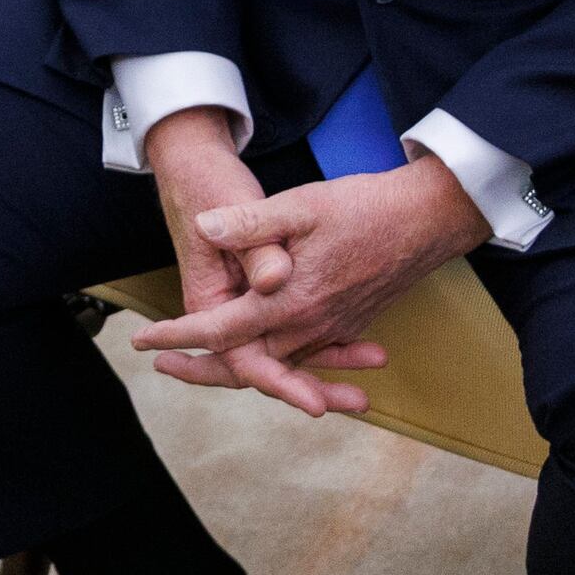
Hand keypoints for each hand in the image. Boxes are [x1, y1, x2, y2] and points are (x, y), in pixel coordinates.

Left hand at [129, 136, 478, 417]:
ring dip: (239, 369)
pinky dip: (278, 362)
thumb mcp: (302, 205)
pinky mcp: (348, 325)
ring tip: (201, 363)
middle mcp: (310, 326)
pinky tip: (261, 349)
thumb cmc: (367, 207)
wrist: (431, 220)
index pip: (222, 332)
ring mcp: (331, 330)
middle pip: (245, 364)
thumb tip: (205, 227)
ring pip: (276, 365)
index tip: (144, 340)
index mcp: (291, 301)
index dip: (179, 336)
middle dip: (202, 369)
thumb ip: (250, 222)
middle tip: (164, 362)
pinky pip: (304, 356)